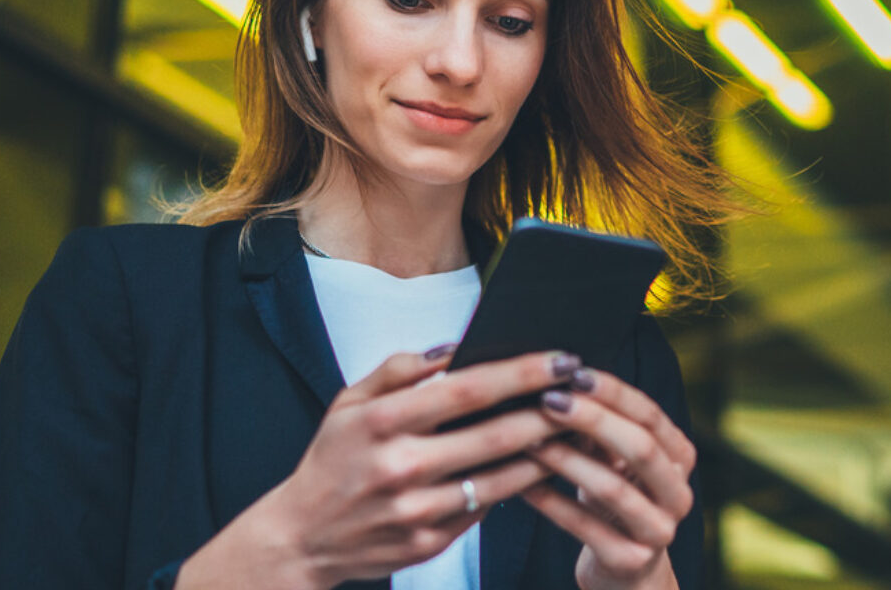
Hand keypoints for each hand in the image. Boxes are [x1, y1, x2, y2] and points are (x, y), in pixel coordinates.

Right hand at [178, 348, 581, 588]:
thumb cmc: (333, 458)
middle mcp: (401, 467)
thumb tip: (456, 347)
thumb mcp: (349, 402)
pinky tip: (541, 465)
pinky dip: (517, 486)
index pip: (467, 389)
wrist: (302, 536)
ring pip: (502, 478)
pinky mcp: (430, 543)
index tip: (562, 357)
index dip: (521, 372)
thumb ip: (401, 369)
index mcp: (382, 422)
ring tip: (577, 429)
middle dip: (550, 411)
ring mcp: (418, 510)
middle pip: (497, 435)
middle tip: (588, 392)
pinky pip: (486, 508)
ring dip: (547, 453)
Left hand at [520, 368, 696, 589]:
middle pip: (641, 447)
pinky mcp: (630, 561)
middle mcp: (679, 494)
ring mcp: (659, 531)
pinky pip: (585, 527)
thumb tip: (560, 381)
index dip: (614, 393)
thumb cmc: (615, 501)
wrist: (626, 570)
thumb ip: (598, 428)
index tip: (573, 374)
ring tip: (528, 440)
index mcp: (681, 459)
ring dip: (565, 460)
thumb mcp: (612, 462)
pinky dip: (551, 503)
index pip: (651, 416)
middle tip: (549, 401)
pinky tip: (522, 486)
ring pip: (612, 488)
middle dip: (593, 420)